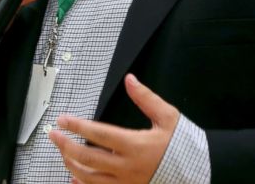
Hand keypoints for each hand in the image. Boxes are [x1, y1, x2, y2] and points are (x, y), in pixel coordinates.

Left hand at [47, 74, 179, 183]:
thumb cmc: (183, 146)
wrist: (200, 172)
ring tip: (62, 152)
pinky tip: (74, 177)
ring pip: (89, 178)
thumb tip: (130, 80)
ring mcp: (127, 183)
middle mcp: (128, 167)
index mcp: (136, 146)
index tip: (62, 120)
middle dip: (65, 145)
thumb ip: (146, 98)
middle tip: (54, 135)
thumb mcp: (168, 117)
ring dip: (71, 164)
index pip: (98, 134)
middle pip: (87, 158)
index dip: (77, 126)